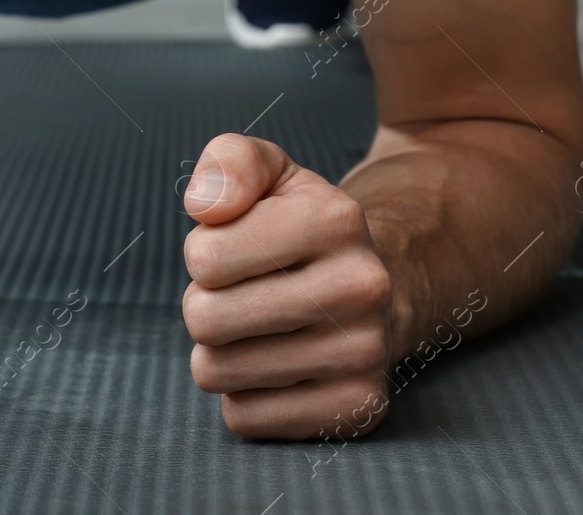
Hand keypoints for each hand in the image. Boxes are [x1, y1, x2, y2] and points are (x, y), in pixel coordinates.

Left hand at [181, 133, 395, 440]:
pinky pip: (245, 417)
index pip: (205, 258)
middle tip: (243, 292)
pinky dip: (244, 393)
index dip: (205, 252)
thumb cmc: (300, 226)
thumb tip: (204, 205)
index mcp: (337, 219)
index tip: (238, 248)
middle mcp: (363, 287)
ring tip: (260, 326)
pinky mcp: (356, 409)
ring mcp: (365, 354)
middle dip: (205, 303)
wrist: (379, 284)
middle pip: (206, 319)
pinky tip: (278, 363)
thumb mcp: (271, 173)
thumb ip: (230, 163)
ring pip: (218, 372)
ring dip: (220, 350)